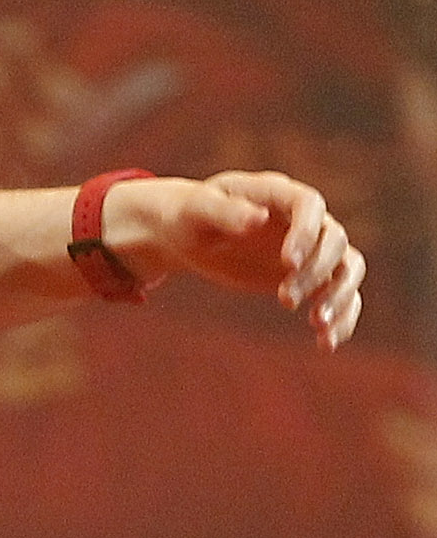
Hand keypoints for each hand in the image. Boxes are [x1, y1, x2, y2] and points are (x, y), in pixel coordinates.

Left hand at [109, 169, 362, 346]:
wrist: (189, 235)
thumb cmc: (190, 218)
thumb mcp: (196, 212)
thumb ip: (225, 213)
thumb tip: (257, 219)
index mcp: (278, 193)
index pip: (309, 205)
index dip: (306, 233)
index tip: (288, 264)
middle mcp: (304, 219)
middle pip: (334, 240)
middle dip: (316, 272)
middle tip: (285, 300)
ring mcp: (311, 247)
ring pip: (348, 268)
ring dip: (340, 297)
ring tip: (317, 325)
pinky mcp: (309, 275)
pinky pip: (340, 294)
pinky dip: (341, 318)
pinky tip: (327, 344)